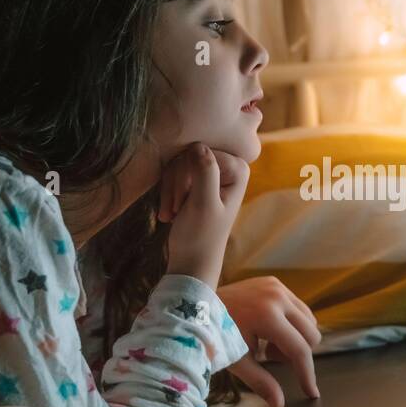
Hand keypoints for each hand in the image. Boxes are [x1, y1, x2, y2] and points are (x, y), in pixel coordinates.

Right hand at [159, 143, 249, 289]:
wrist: (190, 261)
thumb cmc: (200, 236)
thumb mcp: (203, 204)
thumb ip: (205, 172)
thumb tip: (199, 145)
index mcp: (238, 169)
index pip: (200, 150)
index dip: (186, 174)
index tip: (184, 200)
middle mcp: (228, 166)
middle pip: (187, 155)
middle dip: (176, 184)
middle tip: (176, 208)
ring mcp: (211, 173)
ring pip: (177, 164)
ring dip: (169, 191)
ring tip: (172, 212)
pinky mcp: (196, 181)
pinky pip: (172, 173)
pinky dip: (167, 194)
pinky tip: (169, 213)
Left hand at [217, 276, 321, 406]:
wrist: (197, 306)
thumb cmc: (215, 336)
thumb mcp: (238, 361)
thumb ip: (261, 382)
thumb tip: (279, 405)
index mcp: (268, 316)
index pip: (299, 350)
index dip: (306, 373)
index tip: (311, 393)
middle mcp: (278, 297)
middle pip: (311, 334)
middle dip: (298, 353)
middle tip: (269, 356)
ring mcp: (277, 286)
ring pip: (309, 320)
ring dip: (296, 337)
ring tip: (268, 342)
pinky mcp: (274, 282)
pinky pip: (298, 307)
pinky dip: (291, 323)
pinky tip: (268, 329)